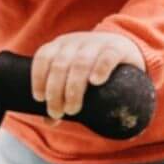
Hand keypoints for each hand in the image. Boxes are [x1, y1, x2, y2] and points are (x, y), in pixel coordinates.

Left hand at [31, 31, 146, 119]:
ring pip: (81, 63)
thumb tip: (50, 121)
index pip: (43, 57)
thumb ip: (61, 96)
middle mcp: (76, 42)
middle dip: (55, 92)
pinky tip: (96, 82)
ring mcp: (97, 43)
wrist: (125, 49)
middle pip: (60, 65)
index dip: (38, 78)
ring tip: (72, 109)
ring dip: (73, 89)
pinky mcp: (117, 49)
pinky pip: (107, 56)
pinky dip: (100, 69)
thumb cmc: (93, 68)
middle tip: (58, 112)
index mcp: (61, 46)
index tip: (40, 99)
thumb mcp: (74, 77)